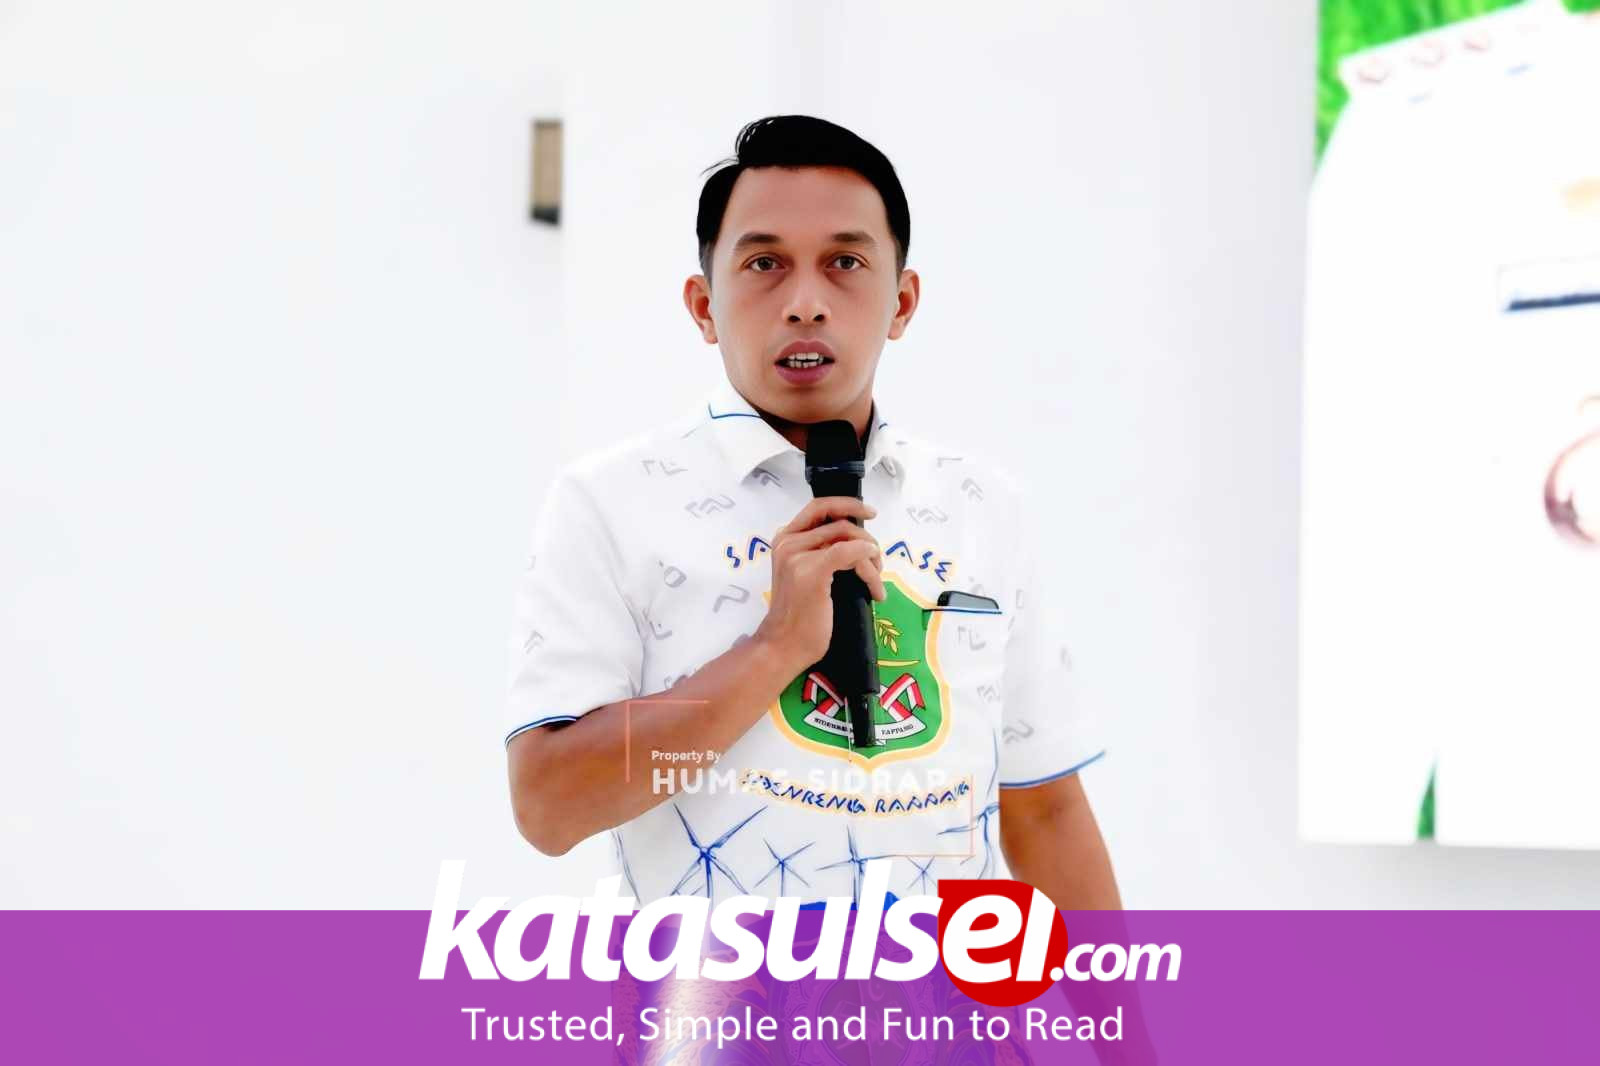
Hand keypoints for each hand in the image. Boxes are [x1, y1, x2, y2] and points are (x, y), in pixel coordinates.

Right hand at [755, 496, 885, 673]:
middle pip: (840, 522)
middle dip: (866, 538)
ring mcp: (797, 555)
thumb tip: (857, 540)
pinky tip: (874, 585)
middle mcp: (788, 541)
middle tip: (878, 561)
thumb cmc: (799, 616)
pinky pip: (850, 552)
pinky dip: (868, 563)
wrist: (783, 645)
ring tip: (875, 583)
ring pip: (849, 539)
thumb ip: (822, 552)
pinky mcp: (811, 571)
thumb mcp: (806, 574)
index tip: (870, 513)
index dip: (848, 505)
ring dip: (871, 559)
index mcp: (785, 539)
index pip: (819, 507)